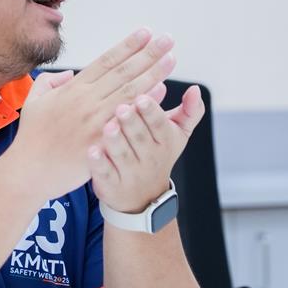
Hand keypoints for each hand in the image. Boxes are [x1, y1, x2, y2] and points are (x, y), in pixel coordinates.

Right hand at [9, 28, 176, 200]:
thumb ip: (51, 82)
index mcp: (72, 89)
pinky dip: (145, 104)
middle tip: (167, 39)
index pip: (106, 61)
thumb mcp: (34, 100)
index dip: (127, 46)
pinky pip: (128, 118)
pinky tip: (161, 92)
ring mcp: (94, 120)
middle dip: (148, 53)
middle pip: (124, 72)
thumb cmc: (32, 137)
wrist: (29, 170)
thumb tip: (70, 73)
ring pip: (130, 92)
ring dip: (153, 73)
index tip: (145, 33)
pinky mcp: (101, 141)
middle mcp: (85, 100)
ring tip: (170, 59)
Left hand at [88, 86, 204, 212]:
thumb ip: (189, 111)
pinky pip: (106, 173)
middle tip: (121, 108)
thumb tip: (195, 88)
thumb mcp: (177, 135)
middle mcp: (149, 158)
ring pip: (122, 155)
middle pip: (140, 138)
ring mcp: (130, 173)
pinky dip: (99, 163)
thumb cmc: (157, 154)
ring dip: (115, 141)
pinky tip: (92, 151)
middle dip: (132, 123)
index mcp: (164, 142)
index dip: (151, 112)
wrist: (143, 198)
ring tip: (108, 126)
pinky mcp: (112, 184)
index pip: (159, 125)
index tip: (142, 97)